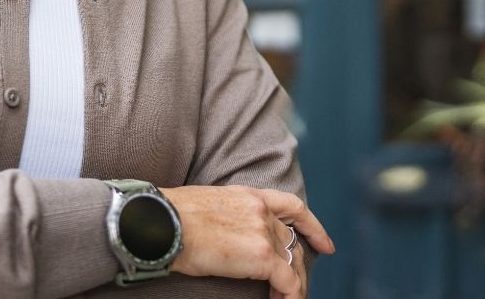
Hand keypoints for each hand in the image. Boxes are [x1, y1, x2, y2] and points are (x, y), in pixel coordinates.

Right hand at [165, 185, 334, 298]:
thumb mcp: (203, 205)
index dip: (313, 226)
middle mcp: (259, 211)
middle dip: (295, 268)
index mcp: (246, 195)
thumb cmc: (166, 216)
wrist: (159, 222)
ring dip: (292, 286)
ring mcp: (263, 233)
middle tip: (293, 288)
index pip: (291, 206)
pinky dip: (291, 296)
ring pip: (293, 264)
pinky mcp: (262, 257)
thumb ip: (225, 217)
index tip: (325, 245)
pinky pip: (289, 282)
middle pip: (291, 243)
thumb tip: (224, 236)